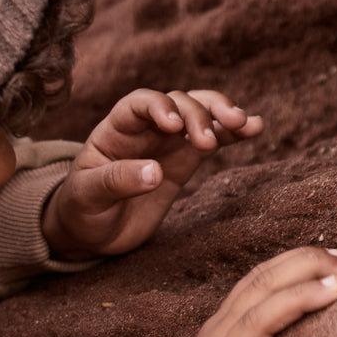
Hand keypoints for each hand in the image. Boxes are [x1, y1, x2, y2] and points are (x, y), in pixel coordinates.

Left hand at [42, 88, 262, 259]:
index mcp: (115, 131)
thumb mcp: (87, 197)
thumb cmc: (81, 210)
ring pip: (200, 114)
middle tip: (211, 141)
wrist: (92, 232)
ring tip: (245, 125)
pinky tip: (255, 128)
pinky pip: (213, 139)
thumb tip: (154, 172)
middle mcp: (145, 129)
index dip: (159, 106)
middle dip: (198, 115)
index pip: (139, 103)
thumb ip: (116, 182)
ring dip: (222, 115)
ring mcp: (168, 143)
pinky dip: (233, 132)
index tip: (173, 126)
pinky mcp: (185, 162)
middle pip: (178, 104)